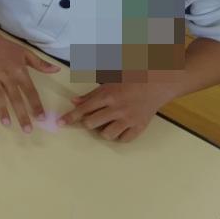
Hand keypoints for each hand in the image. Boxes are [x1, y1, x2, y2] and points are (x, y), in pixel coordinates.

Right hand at [0, 31, 59, 132]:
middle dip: (22, 114)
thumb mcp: (26, 53)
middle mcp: (6, 76)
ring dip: (2, 110)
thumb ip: (41, 64)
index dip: (36, 104)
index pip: (30, 90)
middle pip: (15, 97)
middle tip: (27, 130)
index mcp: (19, 71)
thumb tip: (57, 70)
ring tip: (6, 124)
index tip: (41, 118)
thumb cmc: (6, 48)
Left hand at [59, 80, 174, 141]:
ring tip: (107, 123)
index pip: (83, 109)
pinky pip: (124, 139)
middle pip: (91, 124)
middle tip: (92, 118)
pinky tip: (119, 128)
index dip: (70, 117)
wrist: (159, 83)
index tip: (61, 123)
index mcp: (108, 95)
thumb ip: (91, 94)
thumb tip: (74, 102)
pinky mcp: (140, 126)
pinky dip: (119, 136)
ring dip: (103, 130)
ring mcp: (129, 119)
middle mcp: (117, 109)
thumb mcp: (109, 81)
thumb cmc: (132, 78)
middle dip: (87, 122)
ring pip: (106, 134)